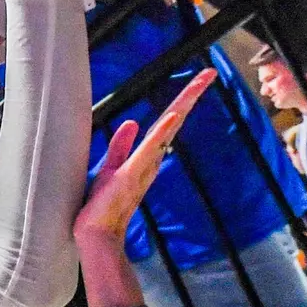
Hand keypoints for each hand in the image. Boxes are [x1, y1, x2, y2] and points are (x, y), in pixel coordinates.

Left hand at [74, 70, 215, 245]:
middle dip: (190, 95)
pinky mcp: (132, 174)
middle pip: (173, 120)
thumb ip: (121, 146)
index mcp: (146, 155)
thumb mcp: (112, 167)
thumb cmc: (103, 205)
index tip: (198, 81)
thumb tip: (132, 122)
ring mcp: (144, 166)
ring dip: (182, 105)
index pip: (166, 121)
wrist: (97, 234)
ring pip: (166, 130)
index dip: (182, 100)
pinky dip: (162, 133)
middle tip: (209, 73)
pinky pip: (149, 150)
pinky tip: (173, 117)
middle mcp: (150, 158)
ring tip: (198, 84)